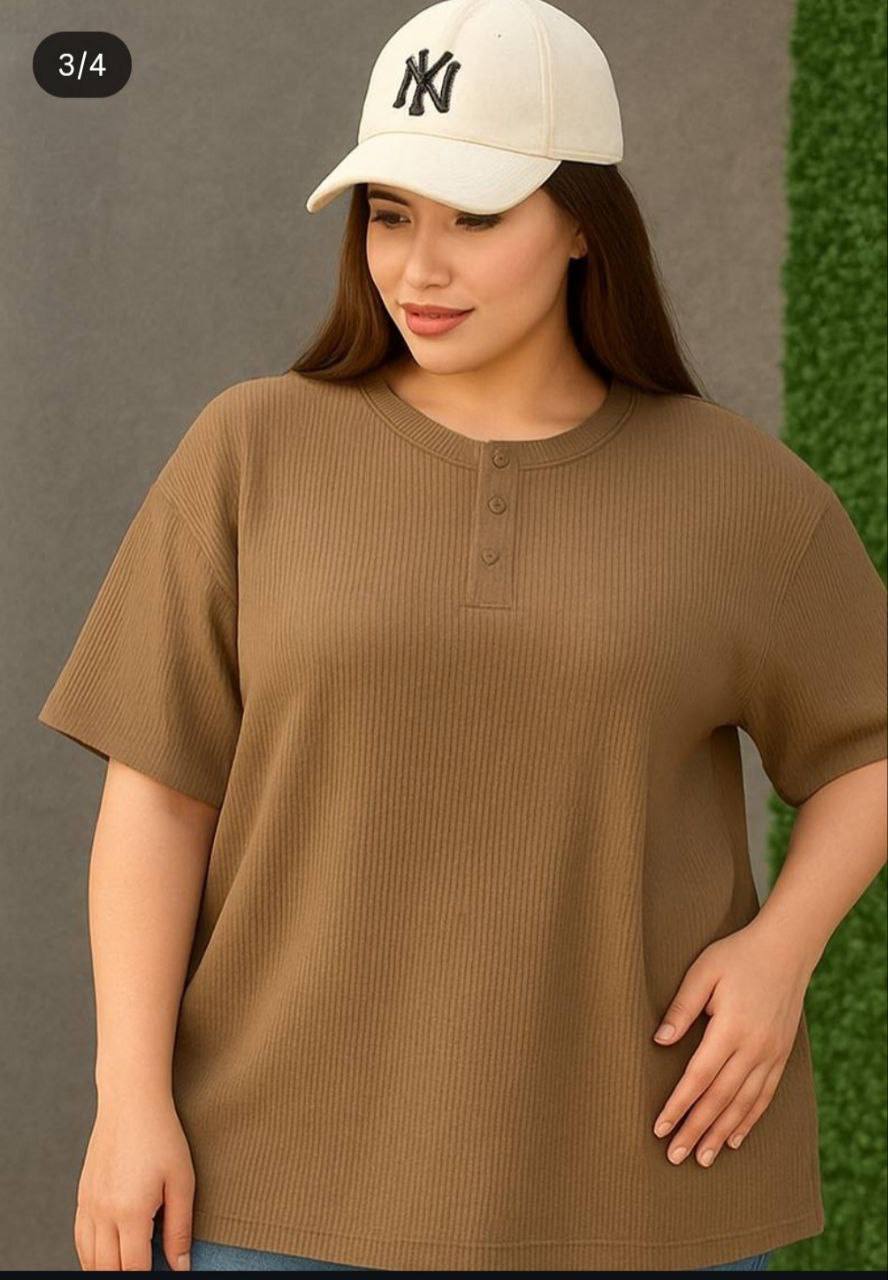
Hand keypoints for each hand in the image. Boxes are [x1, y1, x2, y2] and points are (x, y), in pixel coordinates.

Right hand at [74, 1092, 194, 1269]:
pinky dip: (91, 1256)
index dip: (149, 1278)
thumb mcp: (182, 1180)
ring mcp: (88, 1205)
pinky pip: (80, 1239)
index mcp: (130, 1211)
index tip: (163, 1274)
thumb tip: (181, 1266)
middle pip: (108, 1268)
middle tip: (148, 1270)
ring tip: (129, 1267)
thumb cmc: (162, 1135)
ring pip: (89, 1259)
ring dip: (107, 1270)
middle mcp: (103, 1213)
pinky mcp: (82, 1196)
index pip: (134, 1268)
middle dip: (127, 1276)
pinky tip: (106, 1257)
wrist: (130, 1101)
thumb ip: (180, 1229)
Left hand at [651, 921, 811, 1167]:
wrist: (786, 950)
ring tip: (702, 1158)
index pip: (699, 1077)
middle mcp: (753, 1048)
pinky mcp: (781, 1056)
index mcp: (730, 1029)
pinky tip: (734, 1138)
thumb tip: (659, 1041)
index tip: (660, 1128)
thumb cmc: (737, 956)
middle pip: (719, 1099)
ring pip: (743, 1105)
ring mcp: (771, 1055)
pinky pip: (764, 1096)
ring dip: (721, 1133)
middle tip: (675, 1156)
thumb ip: (682, 1008)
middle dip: (695, 1130)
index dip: (678, 1105)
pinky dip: (748, 1121)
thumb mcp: (703, 972)